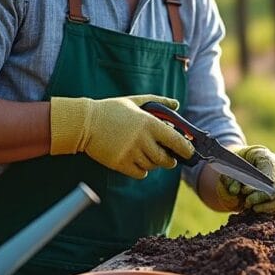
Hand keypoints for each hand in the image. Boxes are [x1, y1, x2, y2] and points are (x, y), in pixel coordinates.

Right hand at [50, 95, 194, 178]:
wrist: (85, 123)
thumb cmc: (111, 110)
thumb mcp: (135, 101)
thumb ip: (158, 102)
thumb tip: (176, 103)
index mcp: (149, 123)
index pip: (176, 140)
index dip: (186, 149)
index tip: (189, 152)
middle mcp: (142, 140)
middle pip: (166, 159)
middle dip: (170, 160)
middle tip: (169, 157)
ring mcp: (131, 153)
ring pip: (152, 166)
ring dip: (154, 163)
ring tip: (148, 155)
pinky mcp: (120, 163)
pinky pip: (140, 173)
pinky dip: (142, 170)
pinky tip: (138, 161)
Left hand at [215, 144, 274, 212]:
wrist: (239, 168)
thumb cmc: (233, 167)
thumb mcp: (226, 169)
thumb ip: (228, 178)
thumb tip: (234, 190)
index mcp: (263, 153)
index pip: (269, 166)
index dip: (260, 181)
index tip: (245, 191)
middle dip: (263, 195)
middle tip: (247, 202)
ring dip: (268, 203)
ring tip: (253, 207)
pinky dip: (271, 207)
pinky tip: (258, 209)